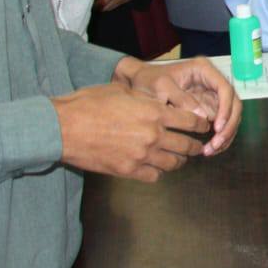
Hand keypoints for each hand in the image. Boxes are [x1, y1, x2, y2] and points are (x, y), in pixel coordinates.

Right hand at [53, 83, 211, 180]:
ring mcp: (141, 155)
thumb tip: (160, 102)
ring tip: (179, 158)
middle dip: (196, 146)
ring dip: (179, 161)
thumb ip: (146, 99)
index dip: (201, 124)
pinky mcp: (128, 171)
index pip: (191, 121)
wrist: (63, 127)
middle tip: (198, 147)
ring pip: (173, 163)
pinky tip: (155, 168)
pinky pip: (154, 176)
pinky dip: (158, 172)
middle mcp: (153, 135)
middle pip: (187, 145)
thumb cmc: (89, 103)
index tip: (205, 127)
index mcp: (154, 112)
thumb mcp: (122, 90)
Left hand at [116, 57, 242, 155]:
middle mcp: (212, 81)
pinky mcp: (208, 108)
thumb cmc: (148, 80)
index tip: (216, 128)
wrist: (138, 82)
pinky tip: (210, 149)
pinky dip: (219, 137)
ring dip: (225, 134)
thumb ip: (181, 100)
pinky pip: (220, 123)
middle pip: (233, 103)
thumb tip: (204, 118)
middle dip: (228, 125)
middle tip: (216, 144)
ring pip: (230, 116)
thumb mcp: (161, 87)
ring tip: (211, 150)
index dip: (225, 109)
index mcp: (204, 70)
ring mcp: (212, 95)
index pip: (225, 88)